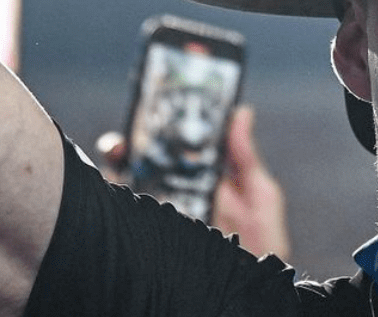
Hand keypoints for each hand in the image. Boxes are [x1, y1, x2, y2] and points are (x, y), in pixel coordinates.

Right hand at [95, 105, 290, 258]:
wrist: (257, 289)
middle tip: (134, 119)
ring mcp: (161, 212)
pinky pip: (124, 209)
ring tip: (120, 146)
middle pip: (146, 155)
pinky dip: (113, 191)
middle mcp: (177, 192)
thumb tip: (242, 111)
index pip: (180, 140)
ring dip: (119, 158)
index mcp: (204, 178)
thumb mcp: (261, 197)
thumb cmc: (263, 247)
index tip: (161, 88)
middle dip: (134, 133)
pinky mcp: (149, 233)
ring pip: (129, 178)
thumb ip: (245, 156)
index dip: (167, 115)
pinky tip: (116, 176)